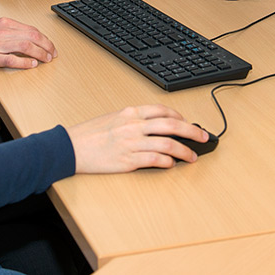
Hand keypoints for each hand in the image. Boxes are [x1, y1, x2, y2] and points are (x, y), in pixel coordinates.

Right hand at [0, 18, 55, 80]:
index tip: (51, 46)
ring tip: (46, 60)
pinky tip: (31, 65)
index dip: (44, 38)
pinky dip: (24, 62)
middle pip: (31, 36)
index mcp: (2, 24)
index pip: (30, 29)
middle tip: (53, 54)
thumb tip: (28, 41)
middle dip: (46, 46)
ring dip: (39, 53)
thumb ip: (9, 34)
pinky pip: (10, 59)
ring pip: (24, 46)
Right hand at [67, 105, 208, 172]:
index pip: (162, 110)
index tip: (187, 123)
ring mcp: (132, 143)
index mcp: (130, 112)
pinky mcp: (128, 160)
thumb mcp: (112, 118)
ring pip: (167, 144)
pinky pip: (155, 159)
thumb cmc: (89, 134)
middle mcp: (133, 125)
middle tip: (203, 137)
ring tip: (192, 156)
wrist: (71, 147)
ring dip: (184, 150)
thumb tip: (155, 127)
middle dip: (192, 131)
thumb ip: (133, 120)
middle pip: (171, 125)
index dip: (180, 117)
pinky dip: (167, 162)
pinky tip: (172, 164)